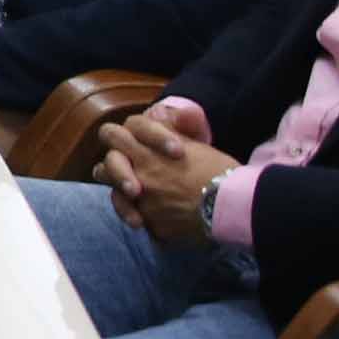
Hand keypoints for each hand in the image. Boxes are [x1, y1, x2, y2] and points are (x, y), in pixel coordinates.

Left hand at [104, 111, 240, 244]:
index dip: (124, 138)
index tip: (140, 148)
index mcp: (145, 152)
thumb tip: (166, 113)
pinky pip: (142, 221)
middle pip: (104, 168)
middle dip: (114, 170)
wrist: (233, 204)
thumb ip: (172, 130)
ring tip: (140, 199)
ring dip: (124, 198)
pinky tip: (165, 218)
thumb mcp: (195, 143)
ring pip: (116, 198)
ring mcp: (142, 203)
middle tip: (129, 176)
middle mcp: (138, 176)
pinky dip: (150, 220)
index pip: (114, 135)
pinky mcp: (152, 225)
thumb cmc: (218, 170)